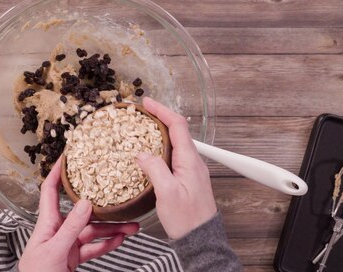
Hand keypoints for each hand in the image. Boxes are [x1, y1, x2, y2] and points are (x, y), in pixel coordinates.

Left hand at [18, 158, 138, 271]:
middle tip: (118, 198)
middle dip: (102, 208)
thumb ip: (70, 228)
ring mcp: (67, 245)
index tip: (67, 158)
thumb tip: (85, 203)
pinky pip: (94, 248)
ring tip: (132, 226)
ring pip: (93, 231)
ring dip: (112, 229)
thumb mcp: (54, 251)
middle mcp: (57, 231)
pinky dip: (107, 244)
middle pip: (82, 213)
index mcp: (47, 224)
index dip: (56, 173)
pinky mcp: (74, 258)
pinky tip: (121, 239)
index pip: (50, 192)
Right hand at [136, 97, 217, 239]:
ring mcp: (191, 170)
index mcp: (189, 161)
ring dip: (160, 133)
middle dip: (160, 118)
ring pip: (176, 143)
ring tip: (143, 130)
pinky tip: (150, 154)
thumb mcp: (166, 193)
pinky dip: (161, 148)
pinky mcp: (187, 179)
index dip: (162, 111)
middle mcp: (193, 162)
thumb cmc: (186, 219)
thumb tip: (142, 154)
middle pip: (178, 131)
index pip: (178, 126)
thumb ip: (155, 169)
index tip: (147, 103)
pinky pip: (174, 156)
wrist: (201, 239)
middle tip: (142, 114)